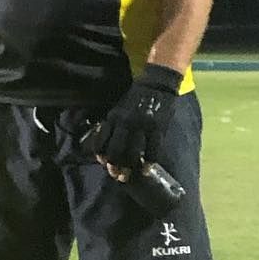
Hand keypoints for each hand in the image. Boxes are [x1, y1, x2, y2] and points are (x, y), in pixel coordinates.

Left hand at [84, 66, 181, 180]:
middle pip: (115, 150)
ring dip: (129, 168)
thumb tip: (106, 144)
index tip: (103, 164)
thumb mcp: (118, 108)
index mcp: (113, 117)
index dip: (101, 155)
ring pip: (132, 152)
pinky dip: (149, 162)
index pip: (101, 140)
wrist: (157, 83)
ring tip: (128, 176)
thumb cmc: (136, 97)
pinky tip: (146, 170)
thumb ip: (113, 124)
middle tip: (116, 175)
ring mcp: (141, 126)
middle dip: (114, 166)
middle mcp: (124, 123)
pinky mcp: (157, 127)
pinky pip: (152, 149)